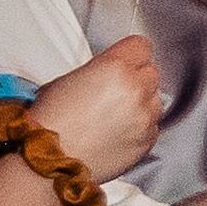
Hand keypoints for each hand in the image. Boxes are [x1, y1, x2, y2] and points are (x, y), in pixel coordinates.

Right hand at [31, 37, 163, 182]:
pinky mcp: (149, 139)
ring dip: (141, 103)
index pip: (141, 46)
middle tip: (114, 91)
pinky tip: (116, 132)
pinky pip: (152, 125)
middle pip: (151, 72)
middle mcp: (136, 89)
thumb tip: (111, 72)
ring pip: (155, 99)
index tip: (125, 60)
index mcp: (115, 67)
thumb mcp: (68, 79)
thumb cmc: (51, 121)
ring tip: (113, 115)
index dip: (130, 54)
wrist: (52, 160)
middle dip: (136, 78)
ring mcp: (146, 116)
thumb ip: (100, 70)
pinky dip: (140, 126)